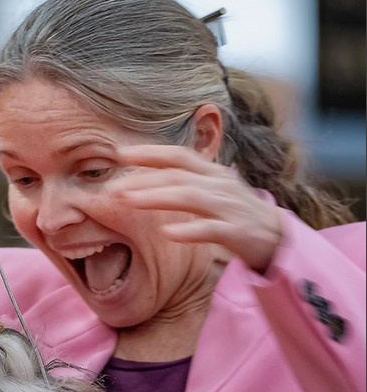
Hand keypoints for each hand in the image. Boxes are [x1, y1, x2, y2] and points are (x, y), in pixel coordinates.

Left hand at [112, 145, 282, 273]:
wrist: (279, 239)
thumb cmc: (238, 216)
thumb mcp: (214, 194)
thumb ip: (187, 184)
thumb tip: (150, 179)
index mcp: (213, 174)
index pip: (178, 156)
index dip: (149, 152)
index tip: (119, 153)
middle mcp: (220, 185)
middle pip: (178, 176)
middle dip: (143, 179)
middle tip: (112, 187)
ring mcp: (230, 208)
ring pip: (191, 197)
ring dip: (157, 197)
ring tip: (129, 202)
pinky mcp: (239, 232)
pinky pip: (211, 230)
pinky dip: (188, 230)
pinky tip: (166, 234)